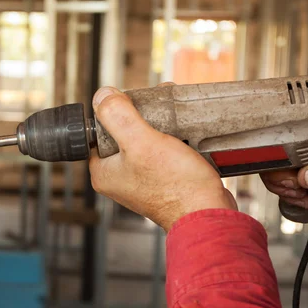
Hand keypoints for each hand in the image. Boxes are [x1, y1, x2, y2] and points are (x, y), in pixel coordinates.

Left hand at [89, 86, 236, 230]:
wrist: (208, 212)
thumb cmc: (175, 186)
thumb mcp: (141, 142)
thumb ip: (118, 117)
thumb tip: (103, 95)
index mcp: (104, 173)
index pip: (99, 132)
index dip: (115, 112)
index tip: (135, 103)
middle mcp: (120, 179)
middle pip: (124, 134)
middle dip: (143, 115)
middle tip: (159, 106)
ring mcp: (142, 181)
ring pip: (145, 141)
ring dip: (160, 125)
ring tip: (175, 115)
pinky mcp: (163, 181)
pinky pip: (162, 152)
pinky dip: (172, 139)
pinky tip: (184, 131)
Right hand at [261, 101, 307, 208]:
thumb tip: (307, 176)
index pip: (285, 126)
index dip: (278, 151)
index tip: (291, 173)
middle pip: (273, 148)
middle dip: (279, 175)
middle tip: (296, 189)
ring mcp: (306, 141)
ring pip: (275, 163)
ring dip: (282, 185)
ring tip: (301, 195)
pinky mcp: (306, 156)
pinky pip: (284, 172)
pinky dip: (288, 187)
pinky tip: (302, 194)